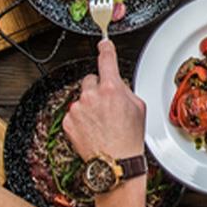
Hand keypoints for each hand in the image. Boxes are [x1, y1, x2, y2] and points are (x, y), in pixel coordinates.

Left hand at [62, 40, 145, 161]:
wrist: (115, 163)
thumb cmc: (129, 138)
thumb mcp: (138, 108)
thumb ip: (125, 91)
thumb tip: (117, 86)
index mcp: (111, 89)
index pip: (106, 60)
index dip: (106, 49)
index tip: (103, 43)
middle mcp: (91, 96)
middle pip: (91, 80)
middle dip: (98, 88)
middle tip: (108, 105)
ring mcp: (78, 109)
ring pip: (82, 98)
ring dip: (89, 105)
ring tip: (101, 122)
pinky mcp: (68, 121)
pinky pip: (74, 113)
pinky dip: (82, 118)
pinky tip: (93, 129)